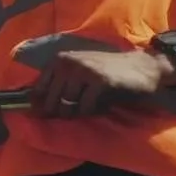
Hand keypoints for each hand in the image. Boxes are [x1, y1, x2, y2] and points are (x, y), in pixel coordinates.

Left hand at [30, 47, 175, 117]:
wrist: (142, 67)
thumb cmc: (107, 73)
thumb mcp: (78, 74)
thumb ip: (56, 87)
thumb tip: (33, 109)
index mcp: (58, 60)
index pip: (37, 91)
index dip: (40, 107)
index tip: (48, 115)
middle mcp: (67, 62)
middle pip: (51, 102)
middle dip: (63, 113)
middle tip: (81, 108)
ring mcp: (83, 70)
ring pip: (67, 107)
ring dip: (79, 112)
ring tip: (92, 103)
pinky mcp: (99, 81)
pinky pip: (85, 108)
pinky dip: (93, 111)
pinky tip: (103, 103)